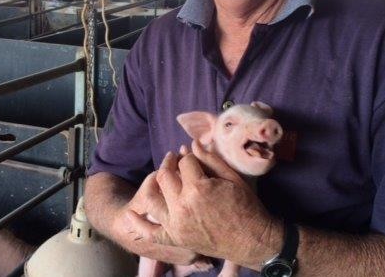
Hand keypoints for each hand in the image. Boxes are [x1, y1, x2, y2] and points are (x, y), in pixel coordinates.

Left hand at [128, 141, 277, 264]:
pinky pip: (148, 232)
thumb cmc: (246, 207)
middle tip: (174, 159)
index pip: (184, 163)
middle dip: (169, 163)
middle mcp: (183, 206)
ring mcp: (176, 224)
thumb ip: (210, 159)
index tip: (192, 157)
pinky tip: (132, 213)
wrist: (252, 241)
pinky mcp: (175, 238)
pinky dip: (137, 222)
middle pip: (165, 175)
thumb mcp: (232, 178)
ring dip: (153, 183)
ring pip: (152, 197)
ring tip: (161, 177)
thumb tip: (192, 144)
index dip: (189, 157)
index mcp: (198, 188)